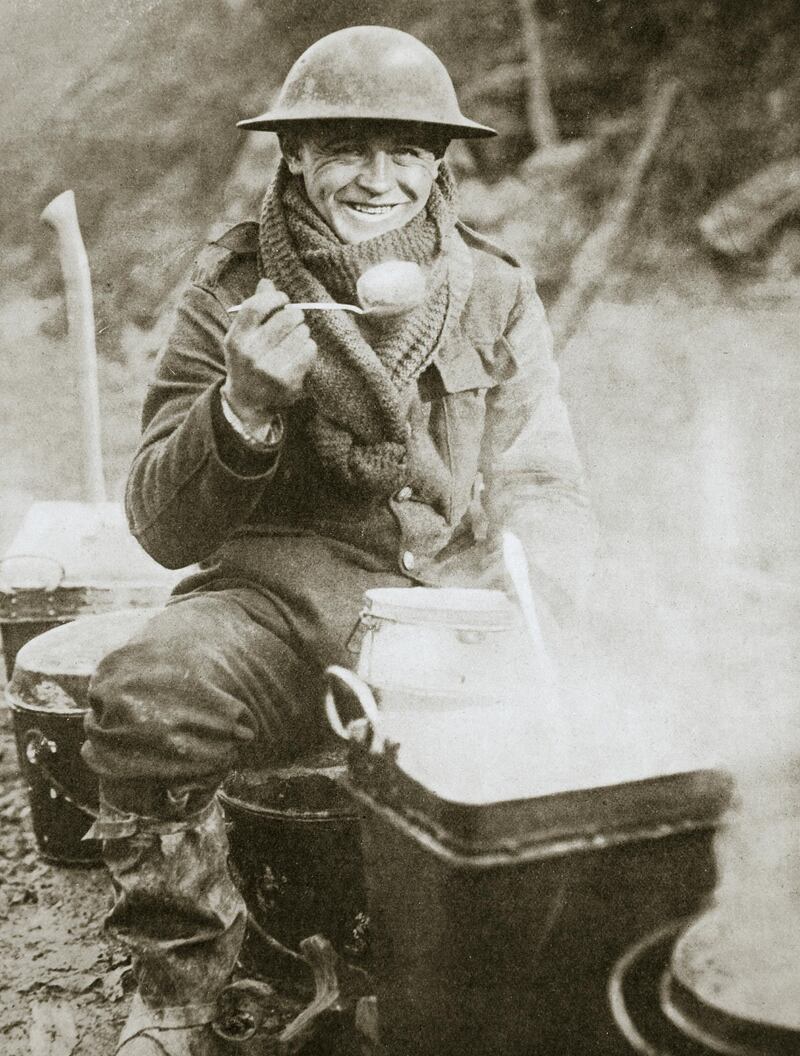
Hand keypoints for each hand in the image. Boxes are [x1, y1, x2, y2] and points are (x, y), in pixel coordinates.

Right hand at [222, 278, 316, 424]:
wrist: (247, 400)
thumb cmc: (247, 358)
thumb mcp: (242, 334)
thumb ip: (254, 308)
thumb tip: (268, 282)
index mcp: (236, 338)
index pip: (257, 306)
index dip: (276, 298)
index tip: (283, 300)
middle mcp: (250, 353)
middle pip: (286, 318)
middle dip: (295, 315)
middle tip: (294, 321)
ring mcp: (269, 369)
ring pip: (301, 333)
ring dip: (302, 333)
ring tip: (294, 340)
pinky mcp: (287, 381)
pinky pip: (309, 350)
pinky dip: (309, 348)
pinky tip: (300, 353)